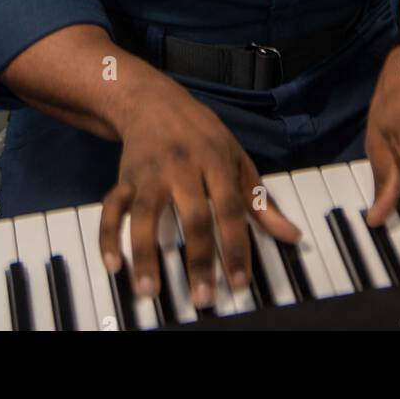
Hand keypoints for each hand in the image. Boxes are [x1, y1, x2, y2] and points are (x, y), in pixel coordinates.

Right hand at [98, 71, 300, 305]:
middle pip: (191, 215)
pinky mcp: (124, 177)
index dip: (236, 246)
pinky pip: (111, 208)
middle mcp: (182, 167)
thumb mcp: (237, 157)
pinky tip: (113, 264)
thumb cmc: (201, 133)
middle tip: (202, 298)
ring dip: (145, 253)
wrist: (152, 100)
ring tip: (149, 290)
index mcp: (215, 161)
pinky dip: (108, 236)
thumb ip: (261, 199)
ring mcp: (149, 173)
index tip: (240, 282)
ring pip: (145, 214)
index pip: (229, 208)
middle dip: (197, 259)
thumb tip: (291, 234)